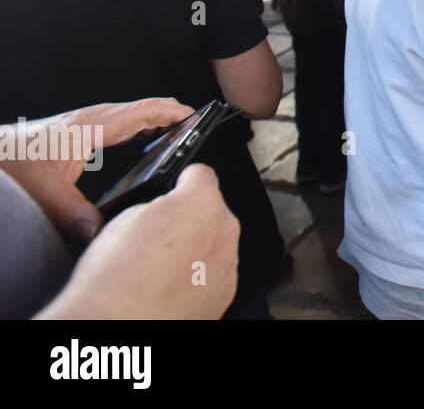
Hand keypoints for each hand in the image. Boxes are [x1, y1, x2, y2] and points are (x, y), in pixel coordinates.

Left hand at [0, 98, 193, 242]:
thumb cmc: (12, 164)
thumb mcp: (46, 192)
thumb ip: (75, 214)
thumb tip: (103, 232)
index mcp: (93, 125)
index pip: (143, 111)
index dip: (171, 112)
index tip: (194, 116)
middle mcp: (93, 119)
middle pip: (143, 109)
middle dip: (171, 115)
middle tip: (196, 127)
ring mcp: (87, 122)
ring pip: (132, 115)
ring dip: (156, 121)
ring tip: (178, 134)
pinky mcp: (81, 129)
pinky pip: (121, 122)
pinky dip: (140, 127)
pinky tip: (144, 141)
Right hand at [36, 164, 239, 319]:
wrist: (119, 328)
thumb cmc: (115, 279)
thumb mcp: (124, 220)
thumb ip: (156, 206)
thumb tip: (163, 211)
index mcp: (200, 202)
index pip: (201, 174)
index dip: (184, 180)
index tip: (178, 186)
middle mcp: (224, 229)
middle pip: (211, 213)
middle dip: (188, 222)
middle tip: (158, 240)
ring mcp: (229, 263)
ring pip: (214, 245)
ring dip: (195, 250)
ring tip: (159, 270)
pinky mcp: (226, 293)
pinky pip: (214, 274)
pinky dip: (198, 278)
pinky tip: (169, 289)